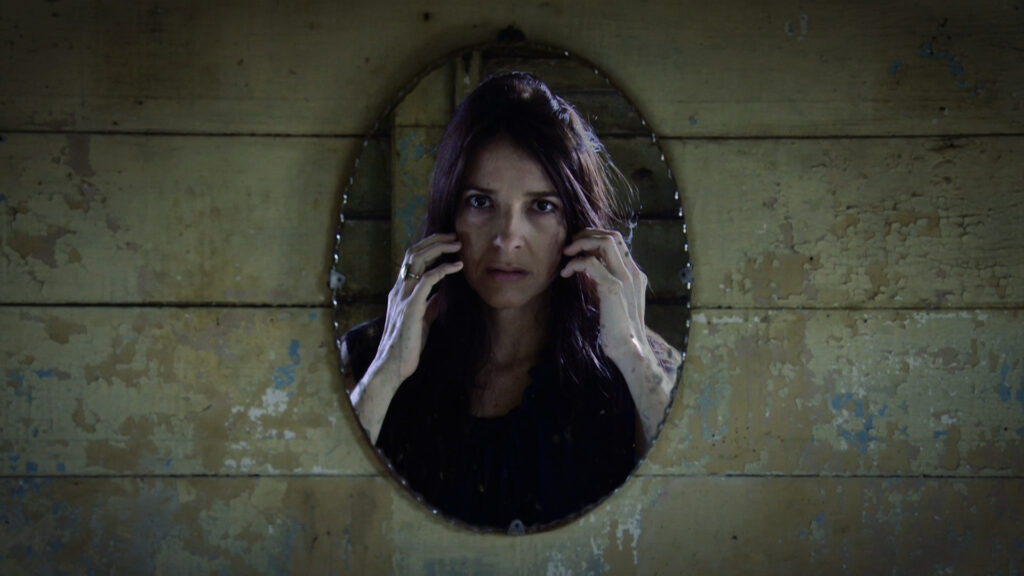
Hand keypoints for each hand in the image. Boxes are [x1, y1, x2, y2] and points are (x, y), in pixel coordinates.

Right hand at [378, 233, 462, 380]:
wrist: (392, 366)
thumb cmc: (407, 346)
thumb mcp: (422, 321)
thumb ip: (429, 306)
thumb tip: (441, 296)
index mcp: (401, 291)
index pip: (411, 259)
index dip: (429, 246)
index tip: (448, 242)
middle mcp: (399, 289)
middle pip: (412, 253)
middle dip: (434, 240)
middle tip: (455, 237)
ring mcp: (403, 296)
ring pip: (416, 260)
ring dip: (438, 248)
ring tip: (457, 245)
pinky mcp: (410, 307)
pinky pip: (427, 280)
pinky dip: (443, 269)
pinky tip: (457, 266)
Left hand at [560, 228, 648, 364]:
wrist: (630, 349)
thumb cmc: (618, 330)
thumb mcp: (612, 300)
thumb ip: (604, 283)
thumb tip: (587, 270)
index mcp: (634, 274)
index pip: (617, 241)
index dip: (595, 237)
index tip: (577, 246)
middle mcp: (632, 272)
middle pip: (612, 236)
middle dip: (587, 234)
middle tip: (569, 246)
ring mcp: (625, 278)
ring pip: (605, 242)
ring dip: (581, 243)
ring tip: (566, 254)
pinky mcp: (613, 288)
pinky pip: (591, 263)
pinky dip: (575, 263)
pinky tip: (566, 273)